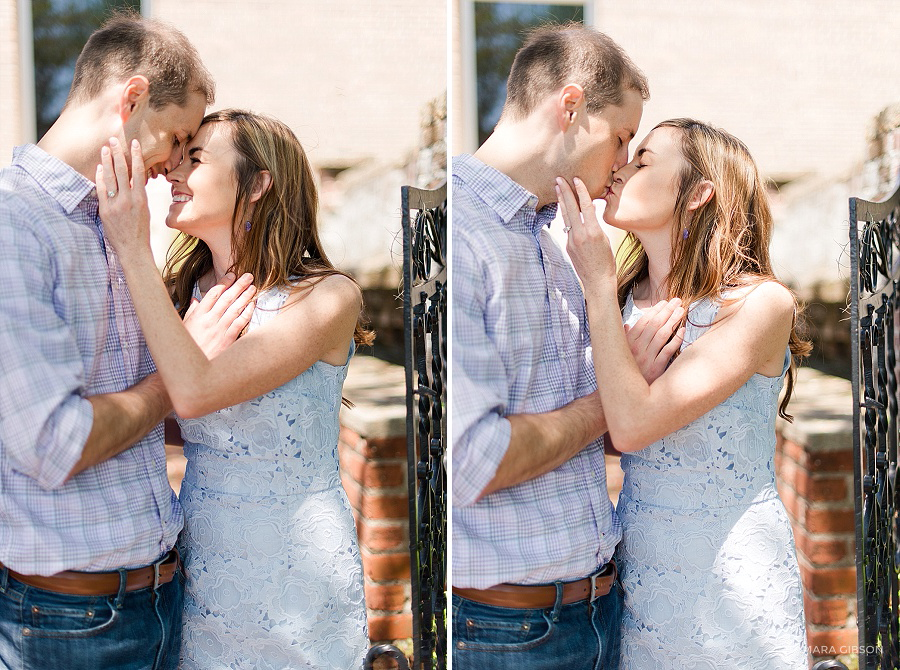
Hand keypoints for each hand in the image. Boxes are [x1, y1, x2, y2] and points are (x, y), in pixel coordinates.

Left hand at [96, 138, 150, 254]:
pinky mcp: (105, 210)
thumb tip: (131, 181)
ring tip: (105, 149)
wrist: (133, 249)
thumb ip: (137, 195)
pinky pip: (101, 190)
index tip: (133, 142)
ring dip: (107, 161)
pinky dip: (100, 177)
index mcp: (141, 199)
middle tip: (113, 139)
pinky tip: (100, 168)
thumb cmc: (140, 231)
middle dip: (117, 153)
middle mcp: (129, 200)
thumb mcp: (145, 211)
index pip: (138, 172)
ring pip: (110, 177)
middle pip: (122, 171)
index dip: (135, 155)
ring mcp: (116, 205)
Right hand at [183, 273, 256, 358]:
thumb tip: (196, 299)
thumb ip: (192, 311)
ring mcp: (219, 330)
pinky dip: (247, 312)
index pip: (213, 294)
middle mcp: (209, 320)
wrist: (190, 368)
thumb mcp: (184, 326)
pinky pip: (240, 323)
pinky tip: (253, 305)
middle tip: (248, 276)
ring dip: (245, 296)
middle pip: (227, 298)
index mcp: (198, 315)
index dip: (224, 283)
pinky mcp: (228, 340)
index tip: (232, 275)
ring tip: (252, 287)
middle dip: (238, 285)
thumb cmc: (187, 346)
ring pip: (235, 309)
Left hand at [556, 176, 616, 291]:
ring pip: (566, 216)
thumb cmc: (607, 261)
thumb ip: (595, 224)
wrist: (597, 280)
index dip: (580, 190)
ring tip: (557, 188)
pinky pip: (567, 227)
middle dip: (564, 191)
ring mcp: (572, 240)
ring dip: (561, 201)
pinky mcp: (568, 246)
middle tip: (559, 178)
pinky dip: (565, 215)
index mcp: (593, 231)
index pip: (586, 205)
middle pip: (571, 208)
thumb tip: (590, 211)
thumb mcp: (605, 239)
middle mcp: (580, 234)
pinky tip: (563, 207)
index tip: (576, 179)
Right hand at [625, 299, 685, 383]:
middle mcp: (636, 349)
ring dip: (672, 321)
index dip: (654, 310)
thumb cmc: (624, 372)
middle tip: (677, 301)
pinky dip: (675, 340)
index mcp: (628, 343)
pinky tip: (682, 331)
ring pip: (662, 335)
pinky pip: (667, 351)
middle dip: (666, 311)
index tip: (664, 303)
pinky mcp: (655, 369)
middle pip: (654, 325)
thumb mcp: (619, 354)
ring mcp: (646, 359)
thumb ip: (624, 339)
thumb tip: (627, 326)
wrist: (624, 395)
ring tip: (681, 311)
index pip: (643, 322)